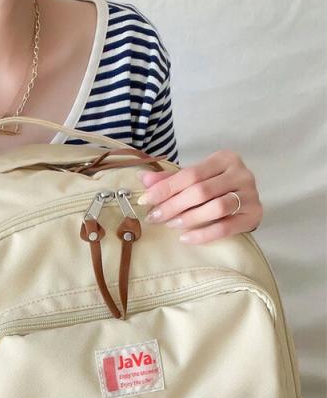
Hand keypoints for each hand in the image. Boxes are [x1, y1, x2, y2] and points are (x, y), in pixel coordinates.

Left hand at [136, 150, 262, 243]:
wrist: (246, 201)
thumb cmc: (216, 187)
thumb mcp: (195, 178)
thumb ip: (170, 179)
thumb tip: (142, 179)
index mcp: (224, 158)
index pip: (190, 174)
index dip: (165, 188)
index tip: (144, 200)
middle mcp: (240, 173)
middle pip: (201, 191)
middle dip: (173, 205)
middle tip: (155, 217)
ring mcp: (250, 194)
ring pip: (216, 208)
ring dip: (189, 218)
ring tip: (171, 225)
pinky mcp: (254, 215)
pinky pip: (226, 227)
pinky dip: (203, 234)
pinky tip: (186, 238)